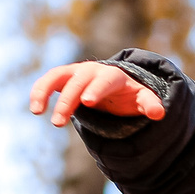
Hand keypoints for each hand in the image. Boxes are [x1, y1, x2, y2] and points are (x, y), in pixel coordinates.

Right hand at [30, 61, 165, 126]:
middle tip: (58, 123)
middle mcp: (92, 70)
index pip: (105, 80)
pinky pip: (48, 81)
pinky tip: (35, 108)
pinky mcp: (63, 77)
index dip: (96, 89)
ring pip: (57, 76)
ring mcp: (75, 72)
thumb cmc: (128, 94)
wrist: (114, 84)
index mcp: (113, 76)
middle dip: (68, 101)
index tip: (87, 102)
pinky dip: (39, 91)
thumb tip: (159, 114)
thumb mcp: (141, 98)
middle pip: (78, 82)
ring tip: (37, 112)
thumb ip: (149, 104)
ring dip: (45, 92)